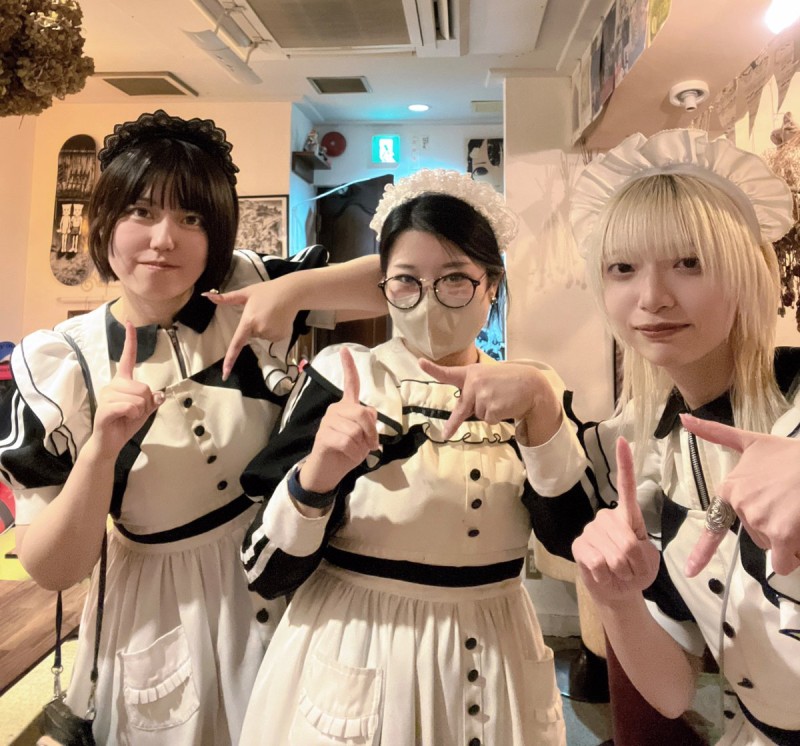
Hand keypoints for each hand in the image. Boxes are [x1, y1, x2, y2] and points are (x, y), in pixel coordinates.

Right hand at [92, 322, 163, 457]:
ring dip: (139, 410)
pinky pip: (129, 406)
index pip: (128, 358)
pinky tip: (123, 418)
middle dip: (146, 402)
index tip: (130, 323)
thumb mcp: (145, 411)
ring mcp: (107, 395)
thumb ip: (152, 401)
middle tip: (134, 412)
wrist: (109, 443)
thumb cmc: (125, 424)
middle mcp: (113, 385)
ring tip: (127, 416)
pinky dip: (132, 414)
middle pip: (143, 386)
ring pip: (138, 397)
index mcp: (122, 382)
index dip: (130, 341)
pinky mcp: (104, 408)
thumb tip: (160, 394)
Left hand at [203, 279, 299, 379]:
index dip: (230, 360)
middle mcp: (259, 330)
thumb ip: (227, 298)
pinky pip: (272, 337)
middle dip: (254, 325)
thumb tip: (207, 296)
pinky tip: (279, 319)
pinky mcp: (281, 337)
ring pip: (262, 336)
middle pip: (252, 335)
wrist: (291, 292)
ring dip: (265, 327)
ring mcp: (271, 335)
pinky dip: (274, 330)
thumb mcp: (246, 293)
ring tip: (272, 313)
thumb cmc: (267, 291)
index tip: (225, 374)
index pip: (236, 344)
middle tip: (262, 311)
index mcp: (248, 321)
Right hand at [300, 348, 378, 492]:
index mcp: (346, 407)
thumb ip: (369, 422)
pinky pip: (348, 442)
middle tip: (370, 445)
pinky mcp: (324, 436)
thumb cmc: (347, 452)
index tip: (345, 349)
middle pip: (364, 413)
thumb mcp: (364, 437)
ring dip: (362, 447)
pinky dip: (354, 453)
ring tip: (354, 451)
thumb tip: (370, 416)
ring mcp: (327, 421)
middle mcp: (335, 409)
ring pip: (357, 431)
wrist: (327, 471)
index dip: (349, 367)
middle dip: (371, 432)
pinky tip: (348, 456)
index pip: (350, 384)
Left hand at [418, 359, 561, 443]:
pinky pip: (489, 420)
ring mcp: (482, 396)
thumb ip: (474, 388)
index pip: (449, 372)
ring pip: (479, 416)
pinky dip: (497, 417)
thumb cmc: (510, 382)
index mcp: (471, 373)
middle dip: (453, 424)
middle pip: (462, 410)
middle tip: (445, 435)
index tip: (419, 362)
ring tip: (502, 399)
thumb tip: (464, 411)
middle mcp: (474, 383)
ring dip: (490, 412)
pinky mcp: (492, 408)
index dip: (433, 369)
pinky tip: (506, 405)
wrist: (533, 386)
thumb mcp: (489, 377)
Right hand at [572, 437, 660, 605]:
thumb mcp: (648, 563)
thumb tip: (621, 550)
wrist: (617, 591)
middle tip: (631, 570)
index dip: (624, 464)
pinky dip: (606, 575)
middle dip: (635, 565)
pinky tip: (603, 573)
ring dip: (622, 573)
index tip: (622, 440)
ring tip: (618, 573)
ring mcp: (591, 530)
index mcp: (627, 516)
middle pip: (628, 542)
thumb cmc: (635, 572)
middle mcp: (607, 517)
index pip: (626, 486)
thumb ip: (641, 553)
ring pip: (615, 556)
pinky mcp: (579, 545)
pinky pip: (598, 562)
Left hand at [681, 413, 799, 575]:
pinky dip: (793, 557)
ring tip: (797, 512)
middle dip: (774, 528)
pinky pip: (784, 562)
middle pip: (756, 536)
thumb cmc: (792, 455)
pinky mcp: (781, 534)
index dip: (701, 554)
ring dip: (787, 540)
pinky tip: (798, 535)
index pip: (713, 527)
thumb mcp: (752, 441)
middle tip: (790, 506)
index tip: (691, 571)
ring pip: (772, 547)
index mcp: (730, 489)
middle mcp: (740, 506)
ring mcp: (759, 521)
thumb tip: (683, 418)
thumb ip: (716, 434)